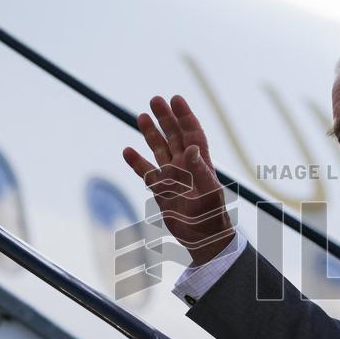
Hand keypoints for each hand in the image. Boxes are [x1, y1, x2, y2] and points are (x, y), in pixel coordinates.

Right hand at [122, 95, 233, 265]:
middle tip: (154, 100)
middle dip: (166, 118)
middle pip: (174, 136)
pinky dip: (137, 162)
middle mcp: (185, 166)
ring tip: (141, 116)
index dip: (185, 116)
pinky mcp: (161, 191)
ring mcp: (173, 177)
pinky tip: (127, 150)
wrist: (203, 239)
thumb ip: (200, 170)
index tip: (175, 99)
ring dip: (151, 134)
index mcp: (200, 162)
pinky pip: (146, 172)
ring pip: (159, 150)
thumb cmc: (212, 216)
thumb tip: (190, 148)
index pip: (192, 133)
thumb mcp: (209, 192)